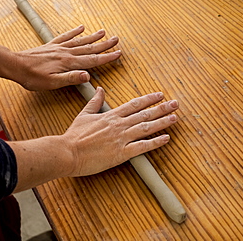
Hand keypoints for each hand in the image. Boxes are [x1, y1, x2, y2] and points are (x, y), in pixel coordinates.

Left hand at [12, 25, 120, 89]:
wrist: (15, 65)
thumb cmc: (33, 77)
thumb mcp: (52, 83)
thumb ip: (71, 78)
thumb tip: (88, 76)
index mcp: (68, 63)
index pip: (92, 60)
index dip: (106, 57)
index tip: (118, 54)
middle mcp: (66, 53)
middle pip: (89, 48)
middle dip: (104, 45)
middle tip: (116, 40)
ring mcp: (59, 48)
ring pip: (80, 41)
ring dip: (93, 37)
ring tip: (104, 32)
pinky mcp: (52, 45)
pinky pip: (66, 36)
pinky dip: (74, 32)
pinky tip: (81, 28)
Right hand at [62, 87, 178, 176]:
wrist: (67, 152)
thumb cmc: (74, 135)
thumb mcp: (84, 114)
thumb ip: (95, 101)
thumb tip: (100, 89)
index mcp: (111, 115)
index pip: (134, 104)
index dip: (148, 99)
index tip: (159, 95)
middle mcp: (119, 125)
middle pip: (144, 114)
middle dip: (161, 108)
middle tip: (175, 104)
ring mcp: (121, 138)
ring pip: (146, 128)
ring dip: (162, 122)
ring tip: (174, 117)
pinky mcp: (121, 153)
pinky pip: (142, 147)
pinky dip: (155, 142)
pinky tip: (166, 138)